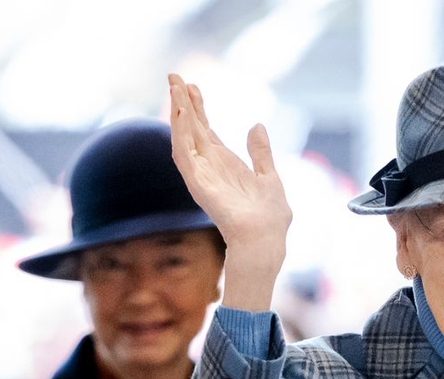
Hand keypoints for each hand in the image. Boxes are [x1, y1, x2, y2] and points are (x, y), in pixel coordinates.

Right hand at [168, 72, 290, 309]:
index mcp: (225, 165)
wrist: (265, 239)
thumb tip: (256, 126)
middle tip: (174, 75)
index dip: (198, 107)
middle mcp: (210, 168)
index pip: (206, 131)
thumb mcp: (269, 176)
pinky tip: (180, 112)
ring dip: (178, 111)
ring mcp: (202, 176)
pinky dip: (180, 133)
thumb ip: (260, 152)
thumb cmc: (269, 217)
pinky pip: (184, 155)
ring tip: (174, 85)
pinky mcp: (198, 185)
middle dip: (182, 102)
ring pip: (184, 138)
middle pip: (191, 129)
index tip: (193, 84)